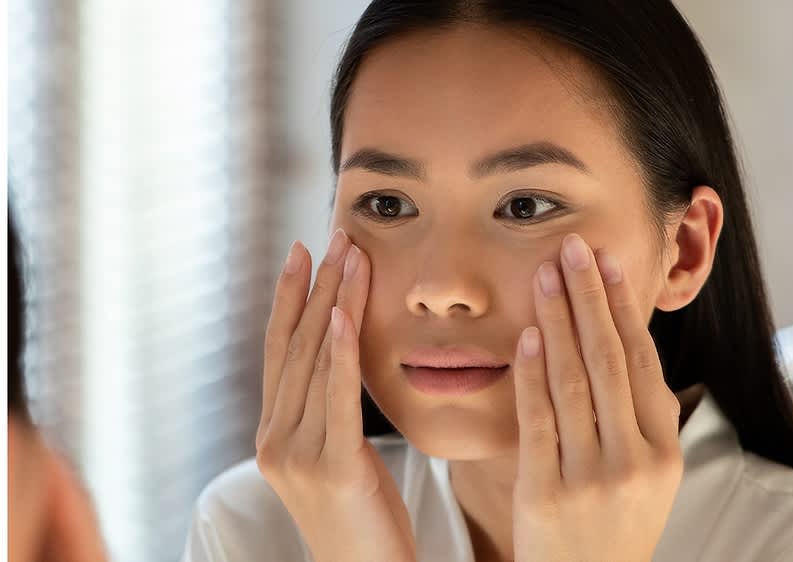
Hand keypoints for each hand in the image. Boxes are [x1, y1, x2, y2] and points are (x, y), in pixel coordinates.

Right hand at [255, 229, 415, 561]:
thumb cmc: (362, 517)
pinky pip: (335, 398)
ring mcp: (296, 455)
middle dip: (315, 286)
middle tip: (333, 235)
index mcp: (277, 432)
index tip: (302, 252)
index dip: (290, 298)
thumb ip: (331, 412)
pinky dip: (337, 353)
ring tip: (347, 254)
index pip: (282, 351)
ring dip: (332, 302)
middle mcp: (276, 438)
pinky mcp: (330, 470)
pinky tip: (342, 314)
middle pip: (296, 345)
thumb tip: (344, 360)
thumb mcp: (340, 456)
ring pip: (314, 362)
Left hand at [511, 233, 683, 561]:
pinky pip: (540, 422)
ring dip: (559, 320)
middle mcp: (635, 459)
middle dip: (590, 297)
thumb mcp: (645, 474)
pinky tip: (528, 336)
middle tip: (573, 248)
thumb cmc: (612, 523)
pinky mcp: (548, 493)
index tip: (608, 263)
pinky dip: (532, 375)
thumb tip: (625, 346)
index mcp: (663, 448)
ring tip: (546, 275)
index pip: (641, 361)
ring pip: (575, 382)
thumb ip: (637, 416)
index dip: (624, 308)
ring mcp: (592, 477)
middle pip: (609, 360)